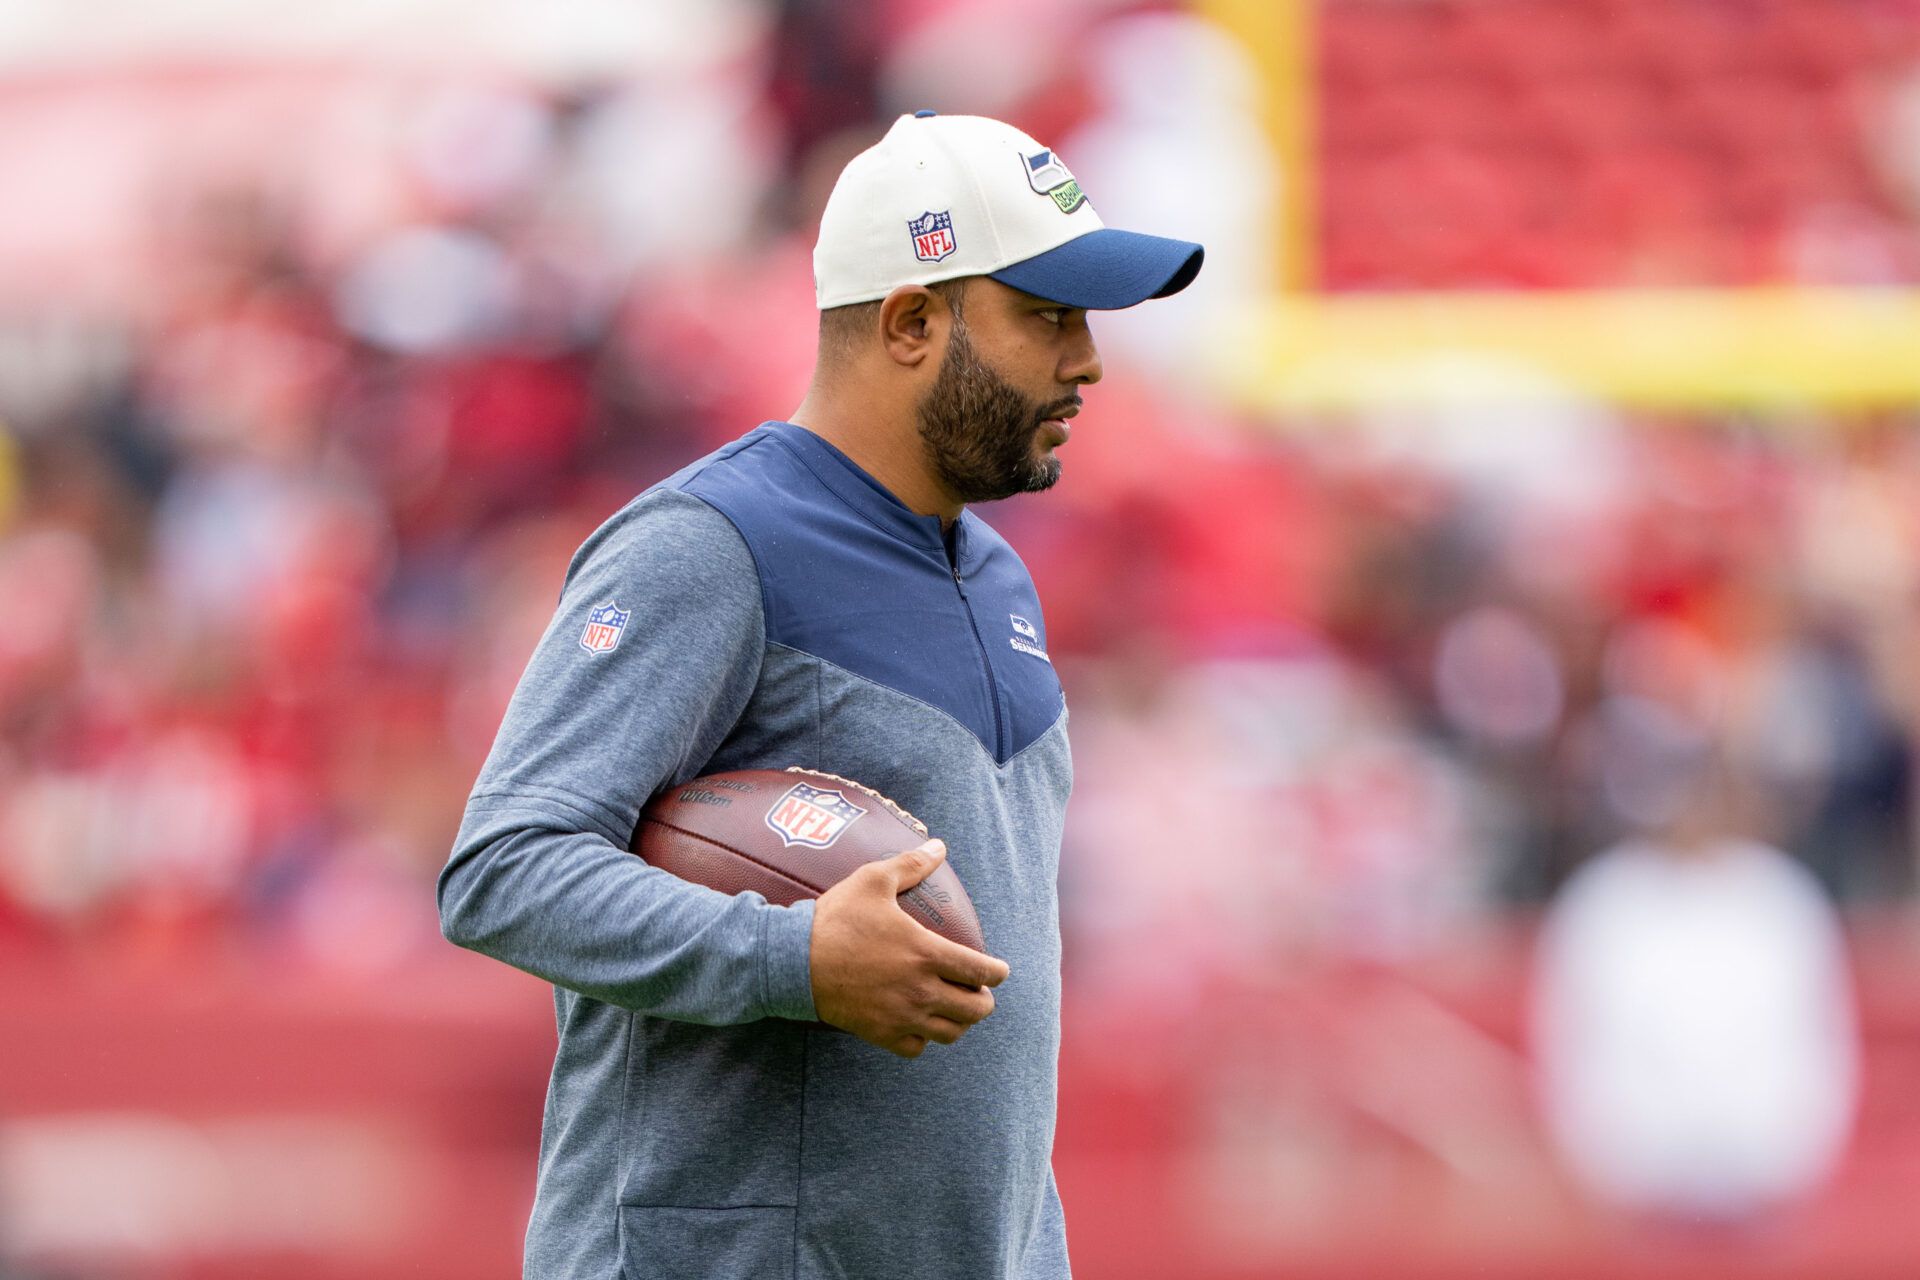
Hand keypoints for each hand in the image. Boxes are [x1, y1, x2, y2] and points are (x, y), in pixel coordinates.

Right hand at [809, 839, 1010, 1057]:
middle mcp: (921, 991)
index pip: (983, 972)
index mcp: (927, 953)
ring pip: (951, 1033)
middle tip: (977, 989)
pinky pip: (917, 1048)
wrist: (792, 961)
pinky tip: (919, 1023)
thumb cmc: (836, 918)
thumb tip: (939, 846)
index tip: (998, 970)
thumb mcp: (873, 880)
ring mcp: (902, 1017)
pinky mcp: (880, 1034)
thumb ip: (911, 864)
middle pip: (976, 1010)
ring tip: (954, 1008)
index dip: (998, 973)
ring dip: (959, 1021)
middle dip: (983, 1000)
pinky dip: (924, 1039)